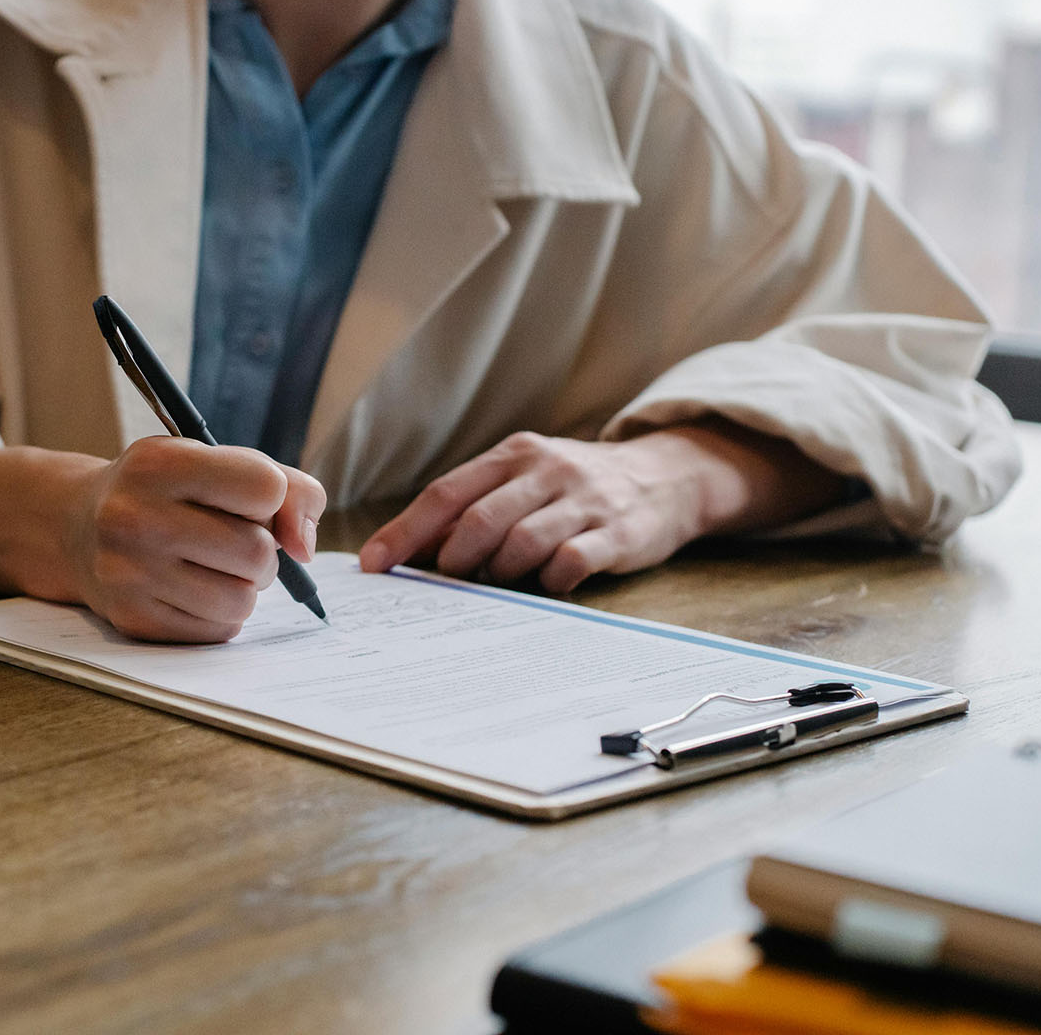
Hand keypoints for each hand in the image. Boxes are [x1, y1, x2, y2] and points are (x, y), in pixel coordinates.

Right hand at [65, 437, 325, 642]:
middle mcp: (135, 517)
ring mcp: (129, 573)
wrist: (78, 527)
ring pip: (242, 599)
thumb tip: (305, 547)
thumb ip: (287, 487)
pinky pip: (218, 630)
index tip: (248, 500)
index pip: (265, 487)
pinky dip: (221, 614)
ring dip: (245, 587)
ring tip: (217, 568)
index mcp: (160, 464)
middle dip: (263, 550)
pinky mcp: (133, 619)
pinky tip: (194, 590)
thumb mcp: (215, 462)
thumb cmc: (167, 491)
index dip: (271, 498)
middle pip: (257, 551)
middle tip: (237, 541)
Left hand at [358, 424, 846, 593]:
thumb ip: (473, 506)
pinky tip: (547, 585)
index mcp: (513, 455)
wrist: (667, 477)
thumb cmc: (574, 488)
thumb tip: (407, 548)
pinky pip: (571, 562)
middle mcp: (546, 470)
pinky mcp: (617, 532)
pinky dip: (549, 581)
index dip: (405, 531)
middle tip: (443, 583)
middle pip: (479, 519)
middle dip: (451, 559)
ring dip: (498, 573)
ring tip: (499, 583)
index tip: (373, 564)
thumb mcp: (524, 479)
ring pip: (521, 542)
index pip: (446, 493)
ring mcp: (583, 500)